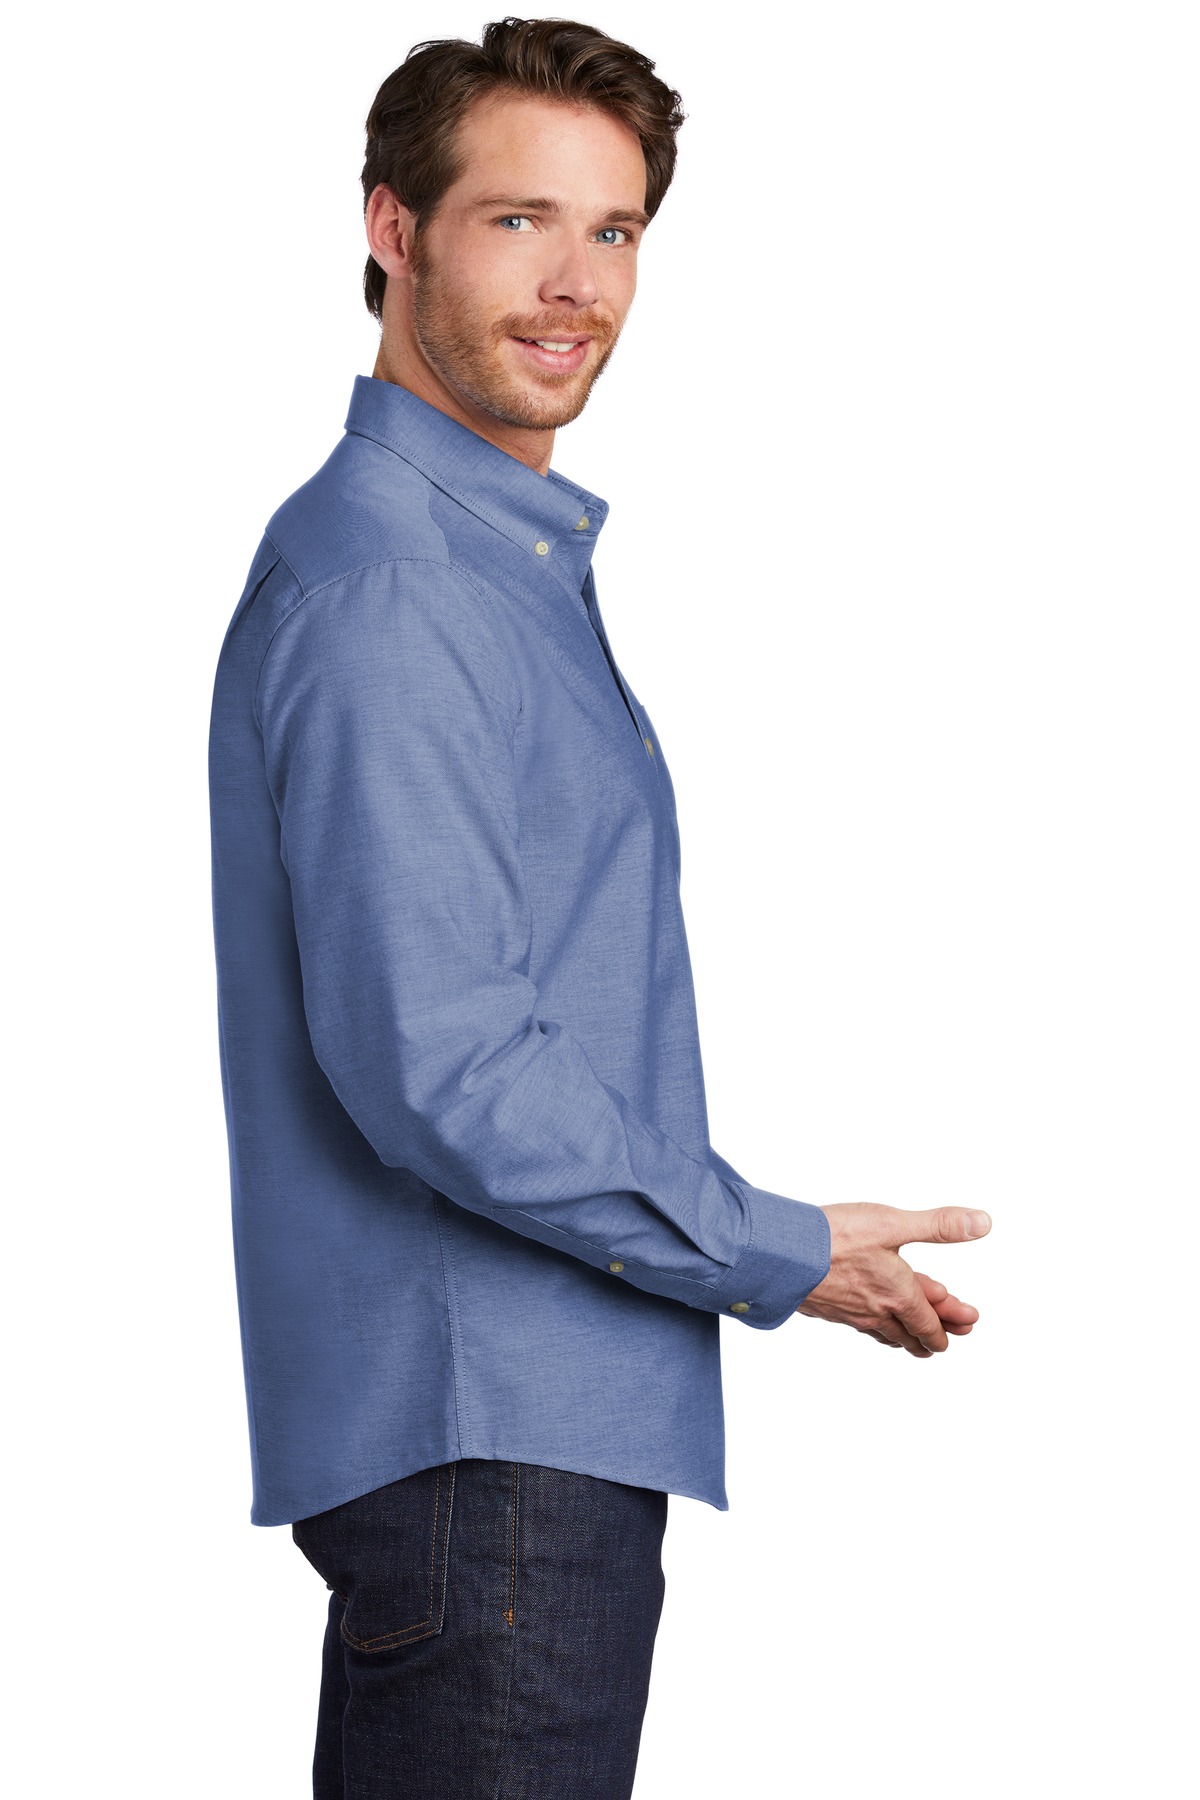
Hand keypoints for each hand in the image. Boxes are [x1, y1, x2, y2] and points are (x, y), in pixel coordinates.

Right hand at [796, 1204, 989, 1356]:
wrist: (781, 1254)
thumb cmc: (836, 1238)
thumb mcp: (894, 1224)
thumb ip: (939, 1225)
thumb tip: (982, 1223)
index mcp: (898, 1295)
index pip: (930, 1324)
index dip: (949, 1328)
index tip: (965, 1326)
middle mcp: (876, 1312)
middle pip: (910, 1336)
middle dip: (931, 1337)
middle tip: (945, 1340)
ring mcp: (850, 1314)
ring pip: (884, 1335)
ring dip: (903, 1337)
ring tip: (910, 1339)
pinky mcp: (828, 1309)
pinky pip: (860, 1326)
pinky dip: (875, 1326)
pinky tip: (868, 1319)